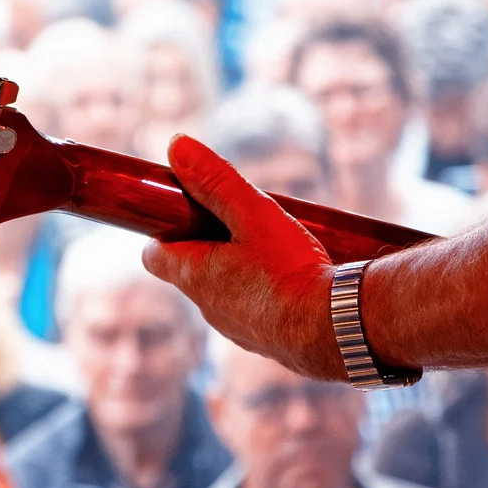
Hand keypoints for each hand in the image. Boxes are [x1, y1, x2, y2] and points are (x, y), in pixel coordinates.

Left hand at [142, 134, 344, 380]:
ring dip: (236, 271)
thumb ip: (215, 180)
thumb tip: (176, 145)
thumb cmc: (290, 270)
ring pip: (223, 293)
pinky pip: (253, 313)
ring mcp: (234, 328)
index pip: (152, 255)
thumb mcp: (253, 213)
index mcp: (193, 274)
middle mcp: (206, 307)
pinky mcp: (264, 342)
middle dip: (205, 246)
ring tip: (272, 250)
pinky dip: (263, 295)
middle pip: (190, 271)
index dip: (162, 233)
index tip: (182, 215)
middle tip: (236, 223)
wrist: (335, 329)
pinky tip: (293, 281)